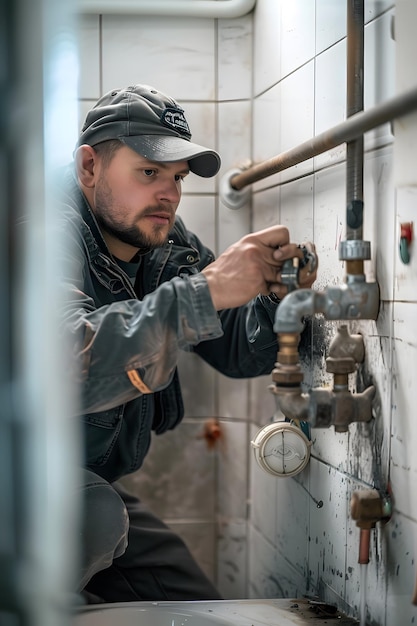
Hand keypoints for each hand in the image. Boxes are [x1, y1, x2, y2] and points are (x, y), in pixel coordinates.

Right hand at [202, 226, 316, 309]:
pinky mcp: (258, 281)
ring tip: (265, 282)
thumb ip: (258, 249)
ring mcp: (258, 266)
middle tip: (279, 271)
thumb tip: (276, 253)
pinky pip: (273, 287)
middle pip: (287, 254)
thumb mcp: (239, 251)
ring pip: (282, 272)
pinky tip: (256, 288)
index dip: (286, 244)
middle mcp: (256, 251)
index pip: (282, 232)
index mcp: (252, 241)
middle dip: (285, 266)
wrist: (210, 287)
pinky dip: (267, 290)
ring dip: (276, 280)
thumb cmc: (222, 272)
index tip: (281, 253)